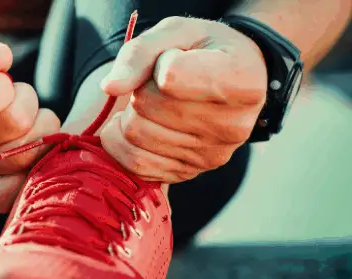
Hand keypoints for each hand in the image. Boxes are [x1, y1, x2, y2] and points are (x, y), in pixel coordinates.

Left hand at [98, 16, 267, 183]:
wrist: (231, 79)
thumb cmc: (202, 50)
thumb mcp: (175, 32)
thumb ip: (139, 53)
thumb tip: (110, 88)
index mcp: (241, 81)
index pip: (169, 77)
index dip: (160, 62)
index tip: (176, 57)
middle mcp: (233, 125)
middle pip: (147, 107)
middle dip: (141, 89)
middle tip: (159, 82)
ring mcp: (211, 156)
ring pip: (136, 135)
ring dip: (132, 114)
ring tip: (153, 102)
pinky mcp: (188, 173)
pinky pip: (135, 163)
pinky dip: (123, 140)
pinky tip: (139, 123)